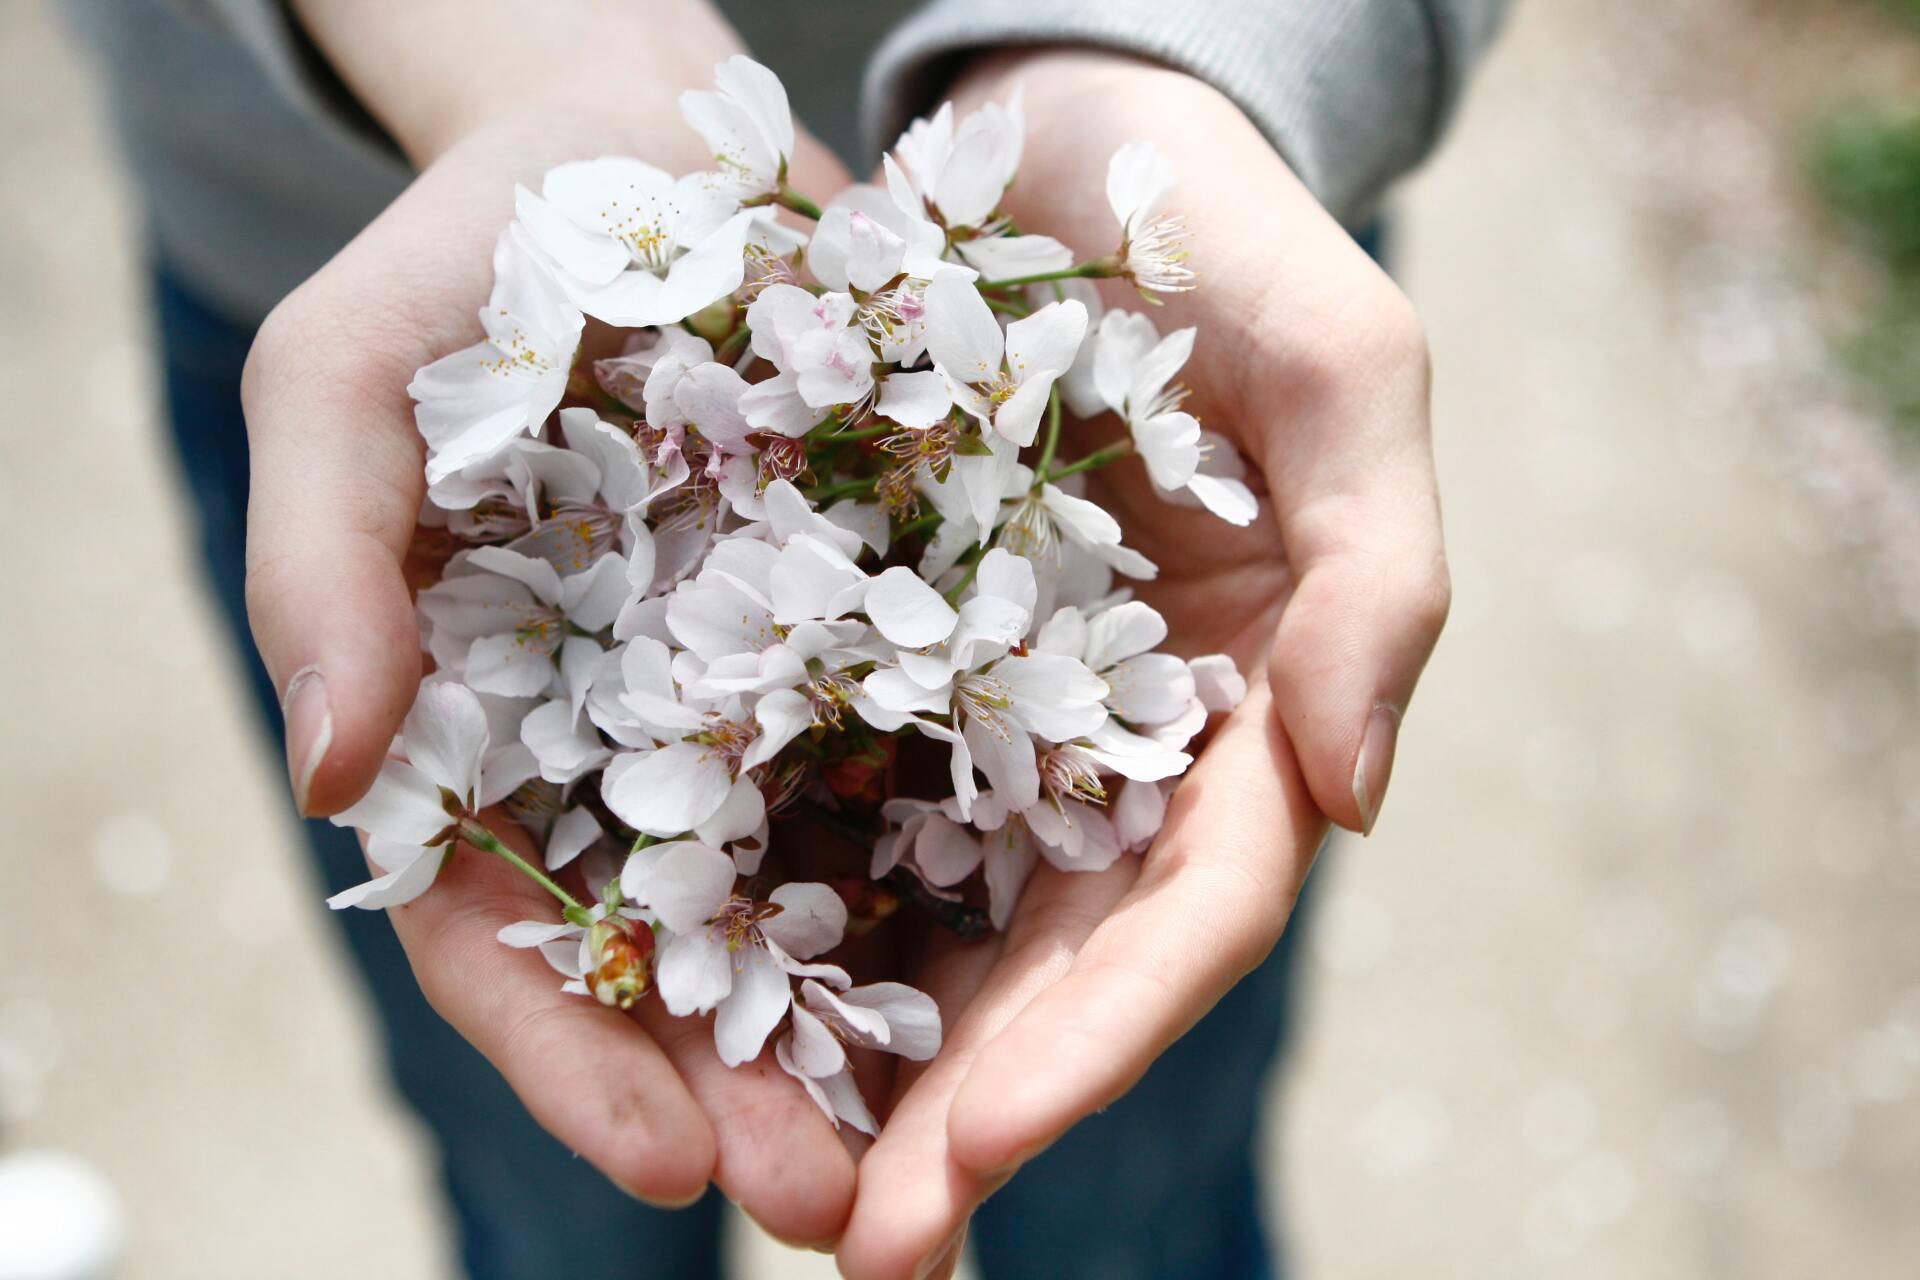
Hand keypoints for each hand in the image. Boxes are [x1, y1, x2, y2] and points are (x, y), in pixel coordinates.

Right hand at [241, 0, 866, 1243]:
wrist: (636, 147)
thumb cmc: (465, 265)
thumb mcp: (345, 382)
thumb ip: (320, 567)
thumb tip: (333, 771)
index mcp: (481, 735)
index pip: (499, 937)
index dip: (569, 1056)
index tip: (664, 1163)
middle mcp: (626, 747)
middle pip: (676, 959)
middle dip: (749, 1095)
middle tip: (840, 1213)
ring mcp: (757, 697)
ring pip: (815, 896)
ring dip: (879, 1034)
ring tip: (962, 1143)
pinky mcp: (881, 625)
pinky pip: (931, 758)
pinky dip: (974, 863)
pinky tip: (1050, 946)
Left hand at [835, 52, 1448, 1277]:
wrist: (1062, 141)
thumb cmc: (1217, 234)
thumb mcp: (1339, 361)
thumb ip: (1380, 570)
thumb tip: (1354, 799)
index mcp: (1247, 706)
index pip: (1190, 916)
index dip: (1097, 1045)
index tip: (976, 1150)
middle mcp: (1122, 743)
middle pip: (1056, 966)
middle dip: (966, 1111)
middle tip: (848, 1242)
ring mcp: (997, 714)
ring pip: (940, 922)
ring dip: (862, 1064)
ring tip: (759, 1181)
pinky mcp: (879, 658)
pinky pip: (828, 802)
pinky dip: (779, 913)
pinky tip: (698, 1005)